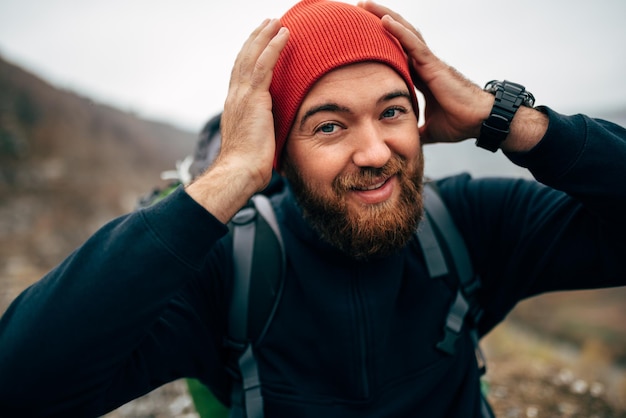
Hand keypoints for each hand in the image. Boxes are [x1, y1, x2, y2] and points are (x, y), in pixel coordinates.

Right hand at [220, 19, 288, 189]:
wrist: (240, 171)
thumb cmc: (249, 165)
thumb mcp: (255, 142)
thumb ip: (262, 130)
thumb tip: (271, 133)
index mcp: (235, 105)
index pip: (241, 73)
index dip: (250, 55)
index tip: (259, 43)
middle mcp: (235, 96)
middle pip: (244, 58)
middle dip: (256, 39)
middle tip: (267, 23)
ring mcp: (242, 95)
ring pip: (253, 56)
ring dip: (265, 35)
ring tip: (276, 21)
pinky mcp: (253, 97)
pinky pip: (264, 64)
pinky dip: (274, 46)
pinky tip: (284, 33)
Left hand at [358, 1, 493, 143]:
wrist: (479, 121)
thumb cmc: (460, 122)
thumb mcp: (429, 129)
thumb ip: (415, 130)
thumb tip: (402, 141)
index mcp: (421, 76)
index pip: (397, 54)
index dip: (381, 44)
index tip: (361, 37)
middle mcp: (424, 64)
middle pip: (399, 37)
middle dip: (379, 22)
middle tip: (358, 10)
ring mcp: (429, 62)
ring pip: (404, 33)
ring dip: (385, 17)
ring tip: (365, 5)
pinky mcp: (434, 65)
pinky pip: (414, 44)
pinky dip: (398, 31)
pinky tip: (384, 20)